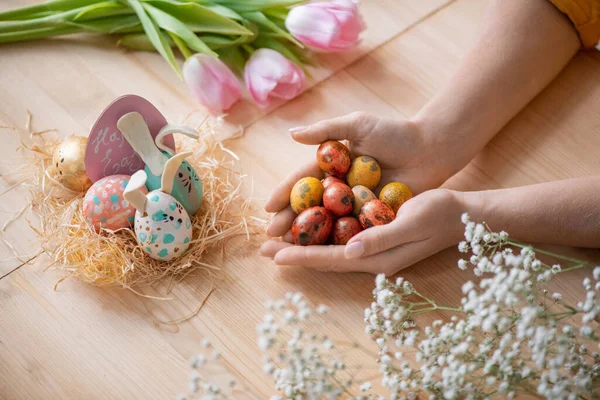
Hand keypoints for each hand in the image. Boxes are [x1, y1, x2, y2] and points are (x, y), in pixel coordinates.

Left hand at [261, 188, 466, 274]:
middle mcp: (370, 257)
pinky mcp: (374, 234)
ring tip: (276, 240)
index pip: (330, 260)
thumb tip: (350, 250)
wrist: (461, 212)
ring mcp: (372, 247)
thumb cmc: (439, 214)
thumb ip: (381, 238)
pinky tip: (306, 225)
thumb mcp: (410, 223)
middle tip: (263, 248)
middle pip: (324, 256)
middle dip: (294, 252)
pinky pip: (340, 236)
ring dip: (303, 244)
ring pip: (329, 247)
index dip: (301, 256)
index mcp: (377, 259)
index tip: (273, 255)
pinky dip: (320, 233)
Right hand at [264, 111, 454, 237]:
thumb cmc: (395, 133)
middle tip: (271, 236)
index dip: (284, 195)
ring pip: (327, 225)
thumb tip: (291, 134)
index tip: (267, 209)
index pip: (302, 182)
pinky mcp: (373, 220)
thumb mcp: (358, 124)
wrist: (430, 148)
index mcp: (331, 166)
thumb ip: (326, 130)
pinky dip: (337, 244)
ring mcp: (355, 206)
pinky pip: (352, 232)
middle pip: (309, 208)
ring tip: (288, 251)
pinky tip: (321, 255)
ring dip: (308, 238)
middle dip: (289, 222)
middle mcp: (339, 188)